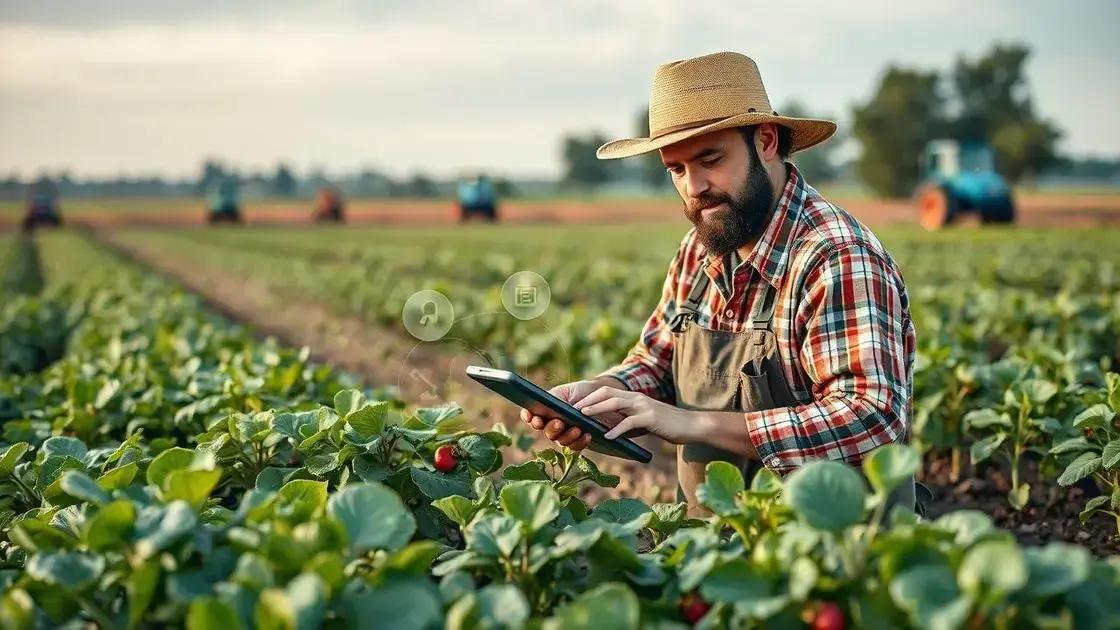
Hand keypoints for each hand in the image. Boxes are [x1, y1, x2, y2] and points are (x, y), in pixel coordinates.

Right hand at [519, 379, 624, 449]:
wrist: (600, 396)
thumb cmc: (579, 392)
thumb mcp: (565, 391)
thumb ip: (553, 398)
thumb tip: (546, 405)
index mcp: (544, 411)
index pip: (531, 416)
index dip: (528, 417)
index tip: (531, 416)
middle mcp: (551, 425)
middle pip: (546, 431)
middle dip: (551, 428)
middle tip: (559, 423)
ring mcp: (564, 435)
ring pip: (561, 441)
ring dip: (568, 436)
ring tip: (577, 429)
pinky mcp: (577, 442)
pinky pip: (576, 446)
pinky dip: (581, 442)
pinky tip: (587, 435)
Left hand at [573, 386, 698, 443]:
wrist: (691, 425)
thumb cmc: (667, 426)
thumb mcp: (644, 421)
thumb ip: (629, 421)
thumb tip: (609, 431)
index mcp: (633, 398)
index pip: (607, 392)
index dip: (590, 396)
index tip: (575, 404)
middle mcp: (636, 399)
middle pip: (607, 393)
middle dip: (589, 399)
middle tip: (573, 408)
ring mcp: (644, 407)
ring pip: (615, 403)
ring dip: (597, 409)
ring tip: (583, 415)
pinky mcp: (651, 418)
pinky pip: (630, 422)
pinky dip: (617, 429)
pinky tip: (608, 436)